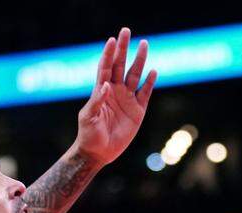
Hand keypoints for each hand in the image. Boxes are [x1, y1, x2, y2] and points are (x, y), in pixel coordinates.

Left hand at [74, 27, 157, 164]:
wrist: (98, 152)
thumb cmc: (88, 135)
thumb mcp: (88, 117)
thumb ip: (97, 101)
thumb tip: (106, 85)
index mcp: (101, 91)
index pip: (105, 68)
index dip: (108, 54)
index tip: (112, 40)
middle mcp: (115, 91)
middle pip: (120, 65)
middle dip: (123, 49)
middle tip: (126, 31)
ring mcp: (127, 99)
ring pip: (134, 75)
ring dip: (139, 60)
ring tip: (144, 44)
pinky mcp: (137, 110)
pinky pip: (145, 93)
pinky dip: (149, 82)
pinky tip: (153, 71)